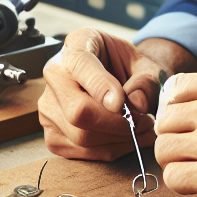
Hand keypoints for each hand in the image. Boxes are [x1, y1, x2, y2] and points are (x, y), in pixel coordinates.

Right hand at [38, 28, 163, 160]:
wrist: (122, 77)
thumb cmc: (131, 67)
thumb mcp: (147, 65)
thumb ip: (146, 81)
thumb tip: (138, 105)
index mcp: (78, 44)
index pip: (81, 65)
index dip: (101, 87)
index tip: (122, 103)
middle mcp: (55, 73)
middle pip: (78, 111)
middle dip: (118, 124)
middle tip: (145, 122)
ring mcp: (49, 106)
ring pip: (80, 136)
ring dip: (118, 139)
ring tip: (141, 129)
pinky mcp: (53, 134)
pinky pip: (80, 151)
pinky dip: (110, 149)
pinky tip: (125, 138)